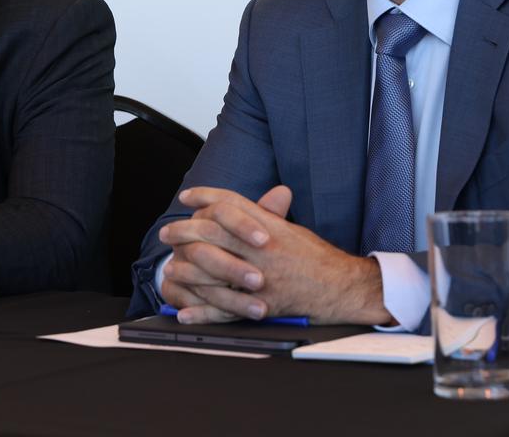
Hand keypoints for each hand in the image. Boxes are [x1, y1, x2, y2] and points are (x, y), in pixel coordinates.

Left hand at [162, 186, 391, 324]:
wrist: (341, 287)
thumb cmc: (314, 257)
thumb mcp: (288, 229)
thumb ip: (262, 214)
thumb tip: (233, 203)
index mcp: (269, 226)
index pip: (230, 204)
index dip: (205, 196)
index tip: (186, 198)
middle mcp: (262, 248)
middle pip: (215, 231)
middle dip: (185, 230)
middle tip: (167, 233)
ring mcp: (261, 276)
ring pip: (214, 269)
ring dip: (187, 270)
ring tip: (169, 270)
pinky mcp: (262, 304)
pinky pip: (226, 309)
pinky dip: (203, 312)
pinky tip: (184, 312)